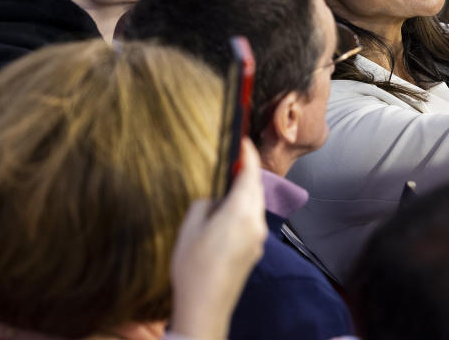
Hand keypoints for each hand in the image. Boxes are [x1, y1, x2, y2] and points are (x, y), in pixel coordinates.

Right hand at [169, 139, 267, 339]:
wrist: (205, 308)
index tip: (243, 140)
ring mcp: (258, 238)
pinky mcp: (255, 250)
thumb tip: (216, 195)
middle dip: (248, 170)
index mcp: (241, 213)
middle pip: (256, 187)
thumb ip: (206, 202)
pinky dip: (244, 206)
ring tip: (228, 180)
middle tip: (233, 156)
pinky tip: (228, 208)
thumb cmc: (193, 268)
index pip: (251, 174)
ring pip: (256, 203)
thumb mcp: (190, 227)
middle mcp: (256, 223)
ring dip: (246, 189)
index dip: (248, 154)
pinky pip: (252, 219)